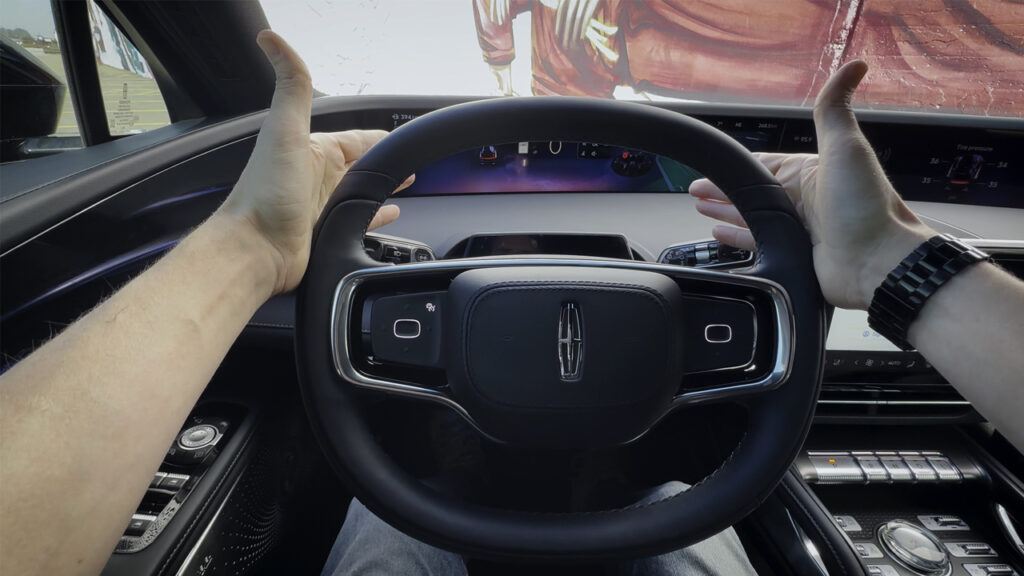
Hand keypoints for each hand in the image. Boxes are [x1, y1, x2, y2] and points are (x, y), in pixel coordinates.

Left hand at [217, 30, 401, 294]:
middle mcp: (317, 177)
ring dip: (381, 187)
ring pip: (361, 192)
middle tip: (409, 162)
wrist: (253, 249)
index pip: (357, 138)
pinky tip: (388, 214)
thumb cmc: (265, 193)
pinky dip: (376, 215)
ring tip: (404, 183)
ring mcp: (321, 206)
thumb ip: (291, 84)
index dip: (381, 138)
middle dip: (385, 162)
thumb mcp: (284, 129)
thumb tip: (271, 38)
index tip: (403, 137)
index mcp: (313, 150)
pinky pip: (358, 221)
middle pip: (361, 165)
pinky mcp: (325, 233)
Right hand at [690, 61, 935, 309]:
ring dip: (725, 212)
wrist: (879, 261)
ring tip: (702, 210)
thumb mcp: (845, 146)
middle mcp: (804, 201)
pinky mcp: (795, 256)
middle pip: (752, 192)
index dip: (735, 166)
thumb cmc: (866, 205)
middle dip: (722, 190)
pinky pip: (757, 243)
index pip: (763, 164)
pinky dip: (736, 238)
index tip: (709, 167)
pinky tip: (720, 236)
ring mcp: (799, 230)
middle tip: (696, 191)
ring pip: (751, 216)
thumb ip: (834, 108)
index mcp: (810, 173)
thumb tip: (854, 66)